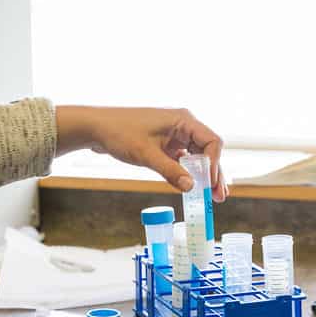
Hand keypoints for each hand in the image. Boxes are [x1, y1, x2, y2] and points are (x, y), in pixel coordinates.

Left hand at [55, 106, 228, 201]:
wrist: (96, 128)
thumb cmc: (119, 133)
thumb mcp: (147, 155)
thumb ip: (170, 171)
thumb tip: (191, 187)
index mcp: (183, 120)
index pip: (211, 142)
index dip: (214, 164)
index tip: (209, 184)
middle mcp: (182, 125)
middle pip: (207, 151)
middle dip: (213, 174)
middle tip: (219, 196)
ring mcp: (174, 134)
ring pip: (197, 157)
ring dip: (203, 175)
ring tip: (211, 196)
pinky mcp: (166, 143)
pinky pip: (184, 159)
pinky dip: (188, 173)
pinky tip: (192, 187)